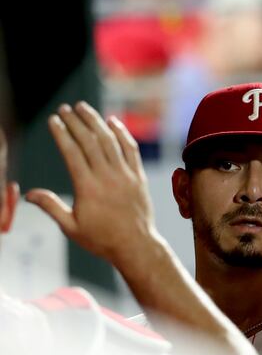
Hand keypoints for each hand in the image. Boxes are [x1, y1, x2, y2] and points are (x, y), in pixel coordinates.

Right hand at [26, 102, 157, 266]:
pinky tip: (112, 121)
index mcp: (88, 188)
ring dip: (96, 121)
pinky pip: (131, 150)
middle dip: (75, 122)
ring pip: (110, 141)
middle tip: (64, 109)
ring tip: (83, 108)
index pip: (72, 153)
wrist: (136, 246)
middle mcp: (107, 178)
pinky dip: (122, 133)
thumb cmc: (101, 239)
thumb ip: (51, 207)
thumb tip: (29, 194)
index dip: (62, 134)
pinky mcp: (139, 177)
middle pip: (90, 142)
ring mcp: (126, 176)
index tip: (54, 120)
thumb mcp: (71, 227)